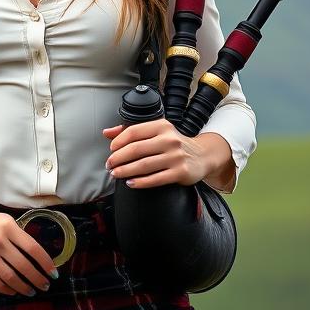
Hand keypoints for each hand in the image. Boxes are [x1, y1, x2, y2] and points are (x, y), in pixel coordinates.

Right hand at [0, 208, 57, 296]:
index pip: (34, 248)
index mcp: (8, 226)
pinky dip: (7, 289)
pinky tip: (13, 291)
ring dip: (24, 287)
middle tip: (44, 286)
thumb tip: (38, 255)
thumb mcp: (3, 220)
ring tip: (30, 291)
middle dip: (38, 279)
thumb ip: (18, 234)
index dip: (46, 263)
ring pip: (11, 277)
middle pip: (24, 266)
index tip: (53, 273)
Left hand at [102, 119, 234, 189]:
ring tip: (115, 174)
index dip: (118, 142)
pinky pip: (155, 179)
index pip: (133, 132)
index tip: (111, 150)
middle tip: (109, 165)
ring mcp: (176, 156)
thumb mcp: (156, 132)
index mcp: (161, 126)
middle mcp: (169, 140)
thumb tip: (106, 132)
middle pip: (136, 149)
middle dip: (118, 158)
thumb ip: (131, 131)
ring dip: (125, 171)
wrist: (202, 155)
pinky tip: (130, 183)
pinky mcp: (180, 172)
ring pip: (143, 165)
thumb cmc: (173, 144)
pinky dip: (140, 182)